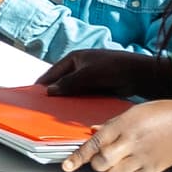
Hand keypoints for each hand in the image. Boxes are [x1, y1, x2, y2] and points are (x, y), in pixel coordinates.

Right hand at [36, 48, 166, 99]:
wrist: (138, 75)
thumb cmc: (112, 68)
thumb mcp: (86, 75)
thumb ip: (67, 83)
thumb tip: (50, 91)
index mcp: (75, 58)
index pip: (54, 71)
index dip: (44, 82)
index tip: (33, 93)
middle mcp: (80, 67)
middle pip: (62, 81)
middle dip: (54, 93)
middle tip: (43, 106)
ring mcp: (89, 78)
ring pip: (72, 91)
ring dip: (66, 100)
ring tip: (55, 112)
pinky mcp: (97, 88)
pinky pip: (83, 96)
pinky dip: (77, 103)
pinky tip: (72, 113)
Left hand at [60, 99, 171, 171]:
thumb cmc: (165, 113)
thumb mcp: (135, 110)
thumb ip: (113, 124)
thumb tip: (95, 132)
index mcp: (124, 125)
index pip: (94, 143)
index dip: (78, 157)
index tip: (67, 166)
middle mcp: (131, 142)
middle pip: (101, 162)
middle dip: (95, 163)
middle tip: (98, 159)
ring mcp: (141, 158)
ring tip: (114, 163)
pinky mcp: (151, 170)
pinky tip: (129, 165)